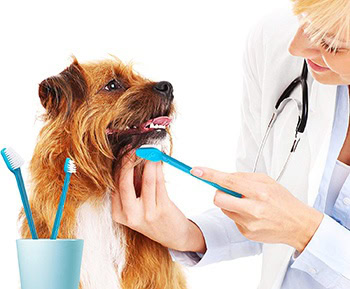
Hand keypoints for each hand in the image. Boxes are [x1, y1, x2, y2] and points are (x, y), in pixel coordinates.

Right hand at [112, 150, 205, 252]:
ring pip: (146, 180)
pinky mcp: (162, 209)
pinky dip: (158, 169)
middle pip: (125, 182)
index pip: (115, 184)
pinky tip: (158, 161)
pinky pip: (159, 183)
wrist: (174, 236)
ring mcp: (147, 214)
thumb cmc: (153, 216)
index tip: (124, 151)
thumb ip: (132, 187)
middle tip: (134, 147)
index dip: (119, 165)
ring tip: (150, 150)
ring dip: (148, 161)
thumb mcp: (136, 206)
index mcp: (119, 214)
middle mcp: (130, 215)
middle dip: (129, 161)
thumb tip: (132, 159)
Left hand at [190, 167, 323, 252]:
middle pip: (218, 199)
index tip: (196, 170)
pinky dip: (238, 214)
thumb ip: (244, 178)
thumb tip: (224, 177)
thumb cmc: (283, 201)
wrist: (298, 225)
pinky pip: (232, 219)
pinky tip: (252, 215)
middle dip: (219, 193)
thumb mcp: (267, 181)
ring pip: (224, 209)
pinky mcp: (246, 233)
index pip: (227, 181)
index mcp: (259, 192)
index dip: (209, 175)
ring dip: (231, 204)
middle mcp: (253, 209)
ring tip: (248, 205)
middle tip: (231, 192)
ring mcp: (248, 224)